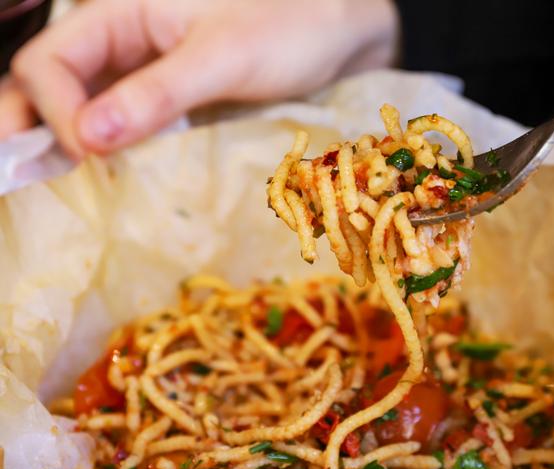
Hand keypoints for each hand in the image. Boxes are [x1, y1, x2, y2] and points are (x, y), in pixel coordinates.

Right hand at [2, 0, 396, 158]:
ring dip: (63, 140)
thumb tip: (87, 138)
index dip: (55, 111)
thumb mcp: (222, 58)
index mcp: (121, 12)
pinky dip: (105, 144)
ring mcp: (144, 67)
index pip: (51, 62)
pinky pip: (121, 118)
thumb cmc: (289, 26)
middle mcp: (122, 38)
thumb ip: (156, 93)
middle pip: (51, 80)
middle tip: (20, 174)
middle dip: (33, 124)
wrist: (337, 29)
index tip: (88, 155)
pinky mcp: (168, 93)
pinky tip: (101, 171)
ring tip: (50, 182)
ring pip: (83, 102)